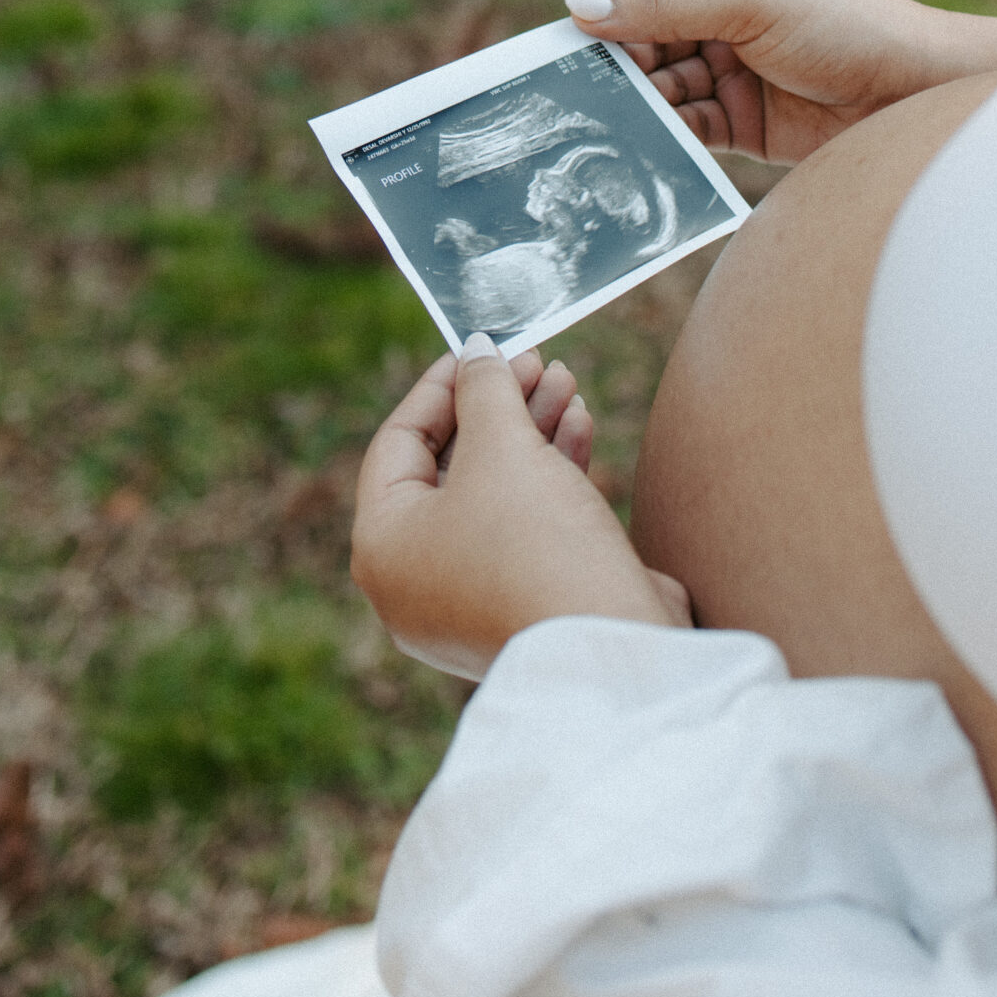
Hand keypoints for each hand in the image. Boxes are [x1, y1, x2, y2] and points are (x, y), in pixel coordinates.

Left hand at [352, 337, 689, 679]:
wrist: (612, 649)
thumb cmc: (538, 546)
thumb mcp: (502, 448)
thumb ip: (484, 389)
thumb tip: (475, 350)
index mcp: (383, 546)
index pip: (398, 442)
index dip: (441, 385)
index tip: (482, 347)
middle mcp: (414, 581)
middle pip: (449, 466)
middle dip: (497, 405)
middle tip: (536, 361)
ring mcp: (468, 600)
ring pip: (492, 493)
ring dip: (530, 430)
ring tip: (567, 381)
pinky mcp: (522, 606)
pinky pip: (523, 526)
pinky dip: (549, 475)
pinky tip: (580, 425)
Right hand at [566, 0, 996, 163]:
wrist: (918, 93)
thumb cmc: (847, 25)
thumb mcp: (752, 2)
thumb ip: (665, 6)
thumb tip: (581, 6)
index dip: (607, 16)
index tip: (562, 48)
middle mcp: (726, 17)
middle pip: (649, 41)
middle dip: (620, 66)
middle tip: (579, 96)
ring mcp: (736, 71)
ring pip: (665, 88)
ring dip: (641, 104)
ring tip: (608, 125)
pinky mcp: (747, 124)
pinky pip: (691, 128)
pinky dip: (668, 136)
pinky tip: (645, 147)